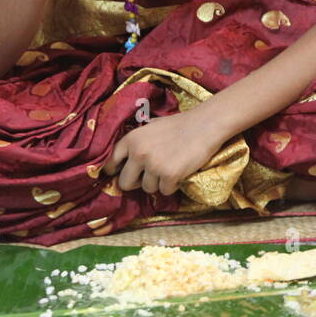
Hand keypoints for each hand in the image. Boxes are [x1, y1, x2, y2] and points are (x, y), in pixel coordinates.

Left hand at [103, 110, 226, 196]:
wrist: (205, 125)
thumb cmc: (179, 125)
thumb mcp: (151, 127)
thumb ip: (136, 142)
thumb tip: (122, 160)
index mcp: (131, 139)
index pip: (110, 163)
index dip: (115, 172)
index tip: (122, 174)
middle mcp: (138, 153)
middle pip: (125, 183)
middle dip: (136, 183)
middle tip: (148, 177)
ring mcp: (153, 165)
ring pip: (146, 188)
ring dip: (157, 183)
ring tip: (170, 168)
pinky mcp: (169, 175)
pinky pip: (164, 191)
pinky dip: (172, 185)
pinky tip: (179, 172)